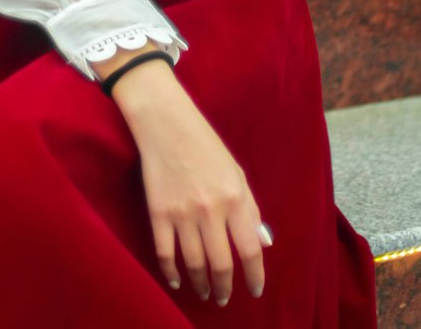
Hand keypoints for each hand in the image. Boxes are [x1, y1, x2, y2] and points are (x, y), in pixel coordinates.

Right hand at [113, 60, 266, 305]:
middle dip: (224, 288)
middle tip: (223, 298)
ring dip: (201, 284)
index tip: (254, 290)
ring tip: (204, 292)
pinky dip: (171, 271)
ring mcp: (182, 213)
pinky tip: (177, 280)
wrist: (165, 122)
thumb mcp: (236, 172)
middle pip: (221, 264)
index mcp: (234, 198)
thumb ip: (250, 208)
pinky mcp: (158, 212)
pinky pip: (165, 252)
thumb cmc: (204, 144)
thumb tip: (262, 244)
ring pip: (194, 263)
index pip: (250, 250)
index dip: (255, 276)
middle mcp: (210, 210)